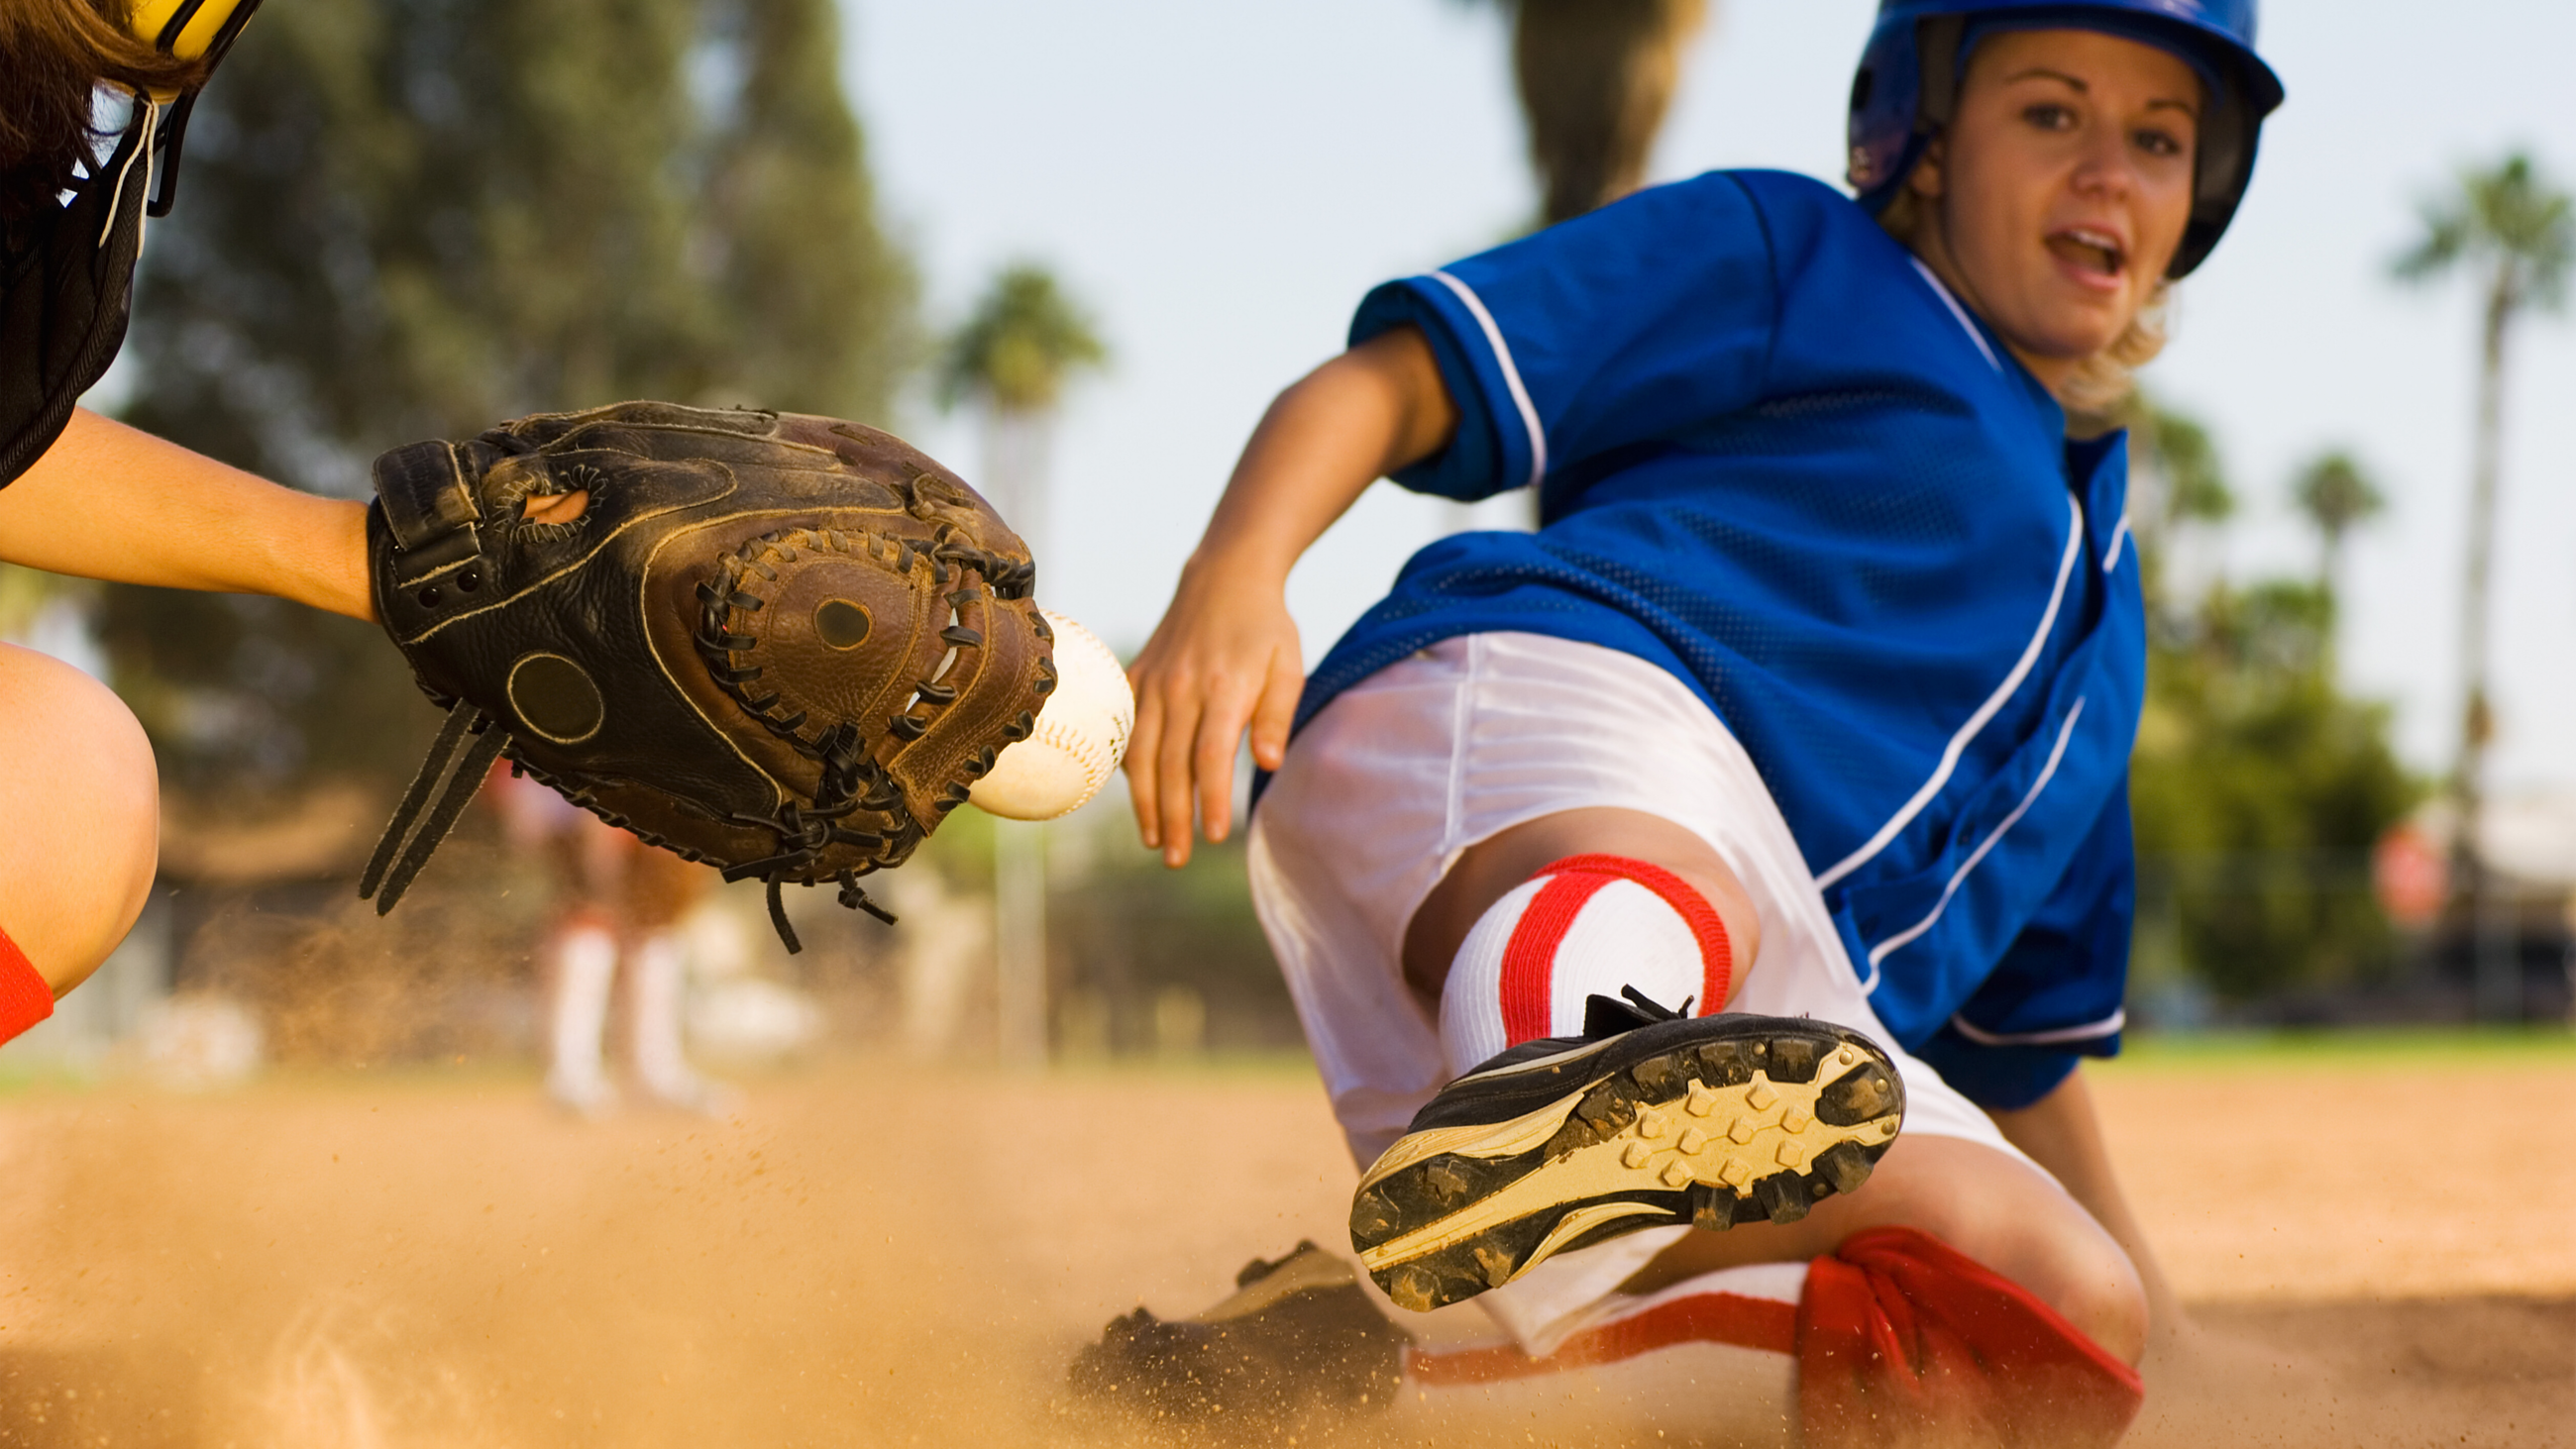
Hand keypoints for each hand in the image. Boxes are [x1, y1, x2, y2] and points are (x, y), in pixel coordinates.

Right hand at [1123, 555, 1303, 867]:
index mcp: (1224, 686)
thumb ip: (1277, 715)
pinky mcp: (1136, 676)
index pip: (1210, 755)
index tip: (1214, 836)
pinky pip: (1125, 728)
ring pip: (1139, 752)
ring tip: (1154, 840)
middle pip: (1169, 764)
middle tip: (1177, 859)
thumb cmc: (1266, 628)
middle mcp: (1181, 687)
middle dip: (1173, 816)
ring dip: (1144, 801)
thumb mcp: (1289, 664)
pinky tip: (1136, 795)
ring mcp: (1154, 681)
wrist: (1225, 575)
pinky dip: (1126, 765)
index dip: (1209, 798)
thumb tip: (1267, 763)